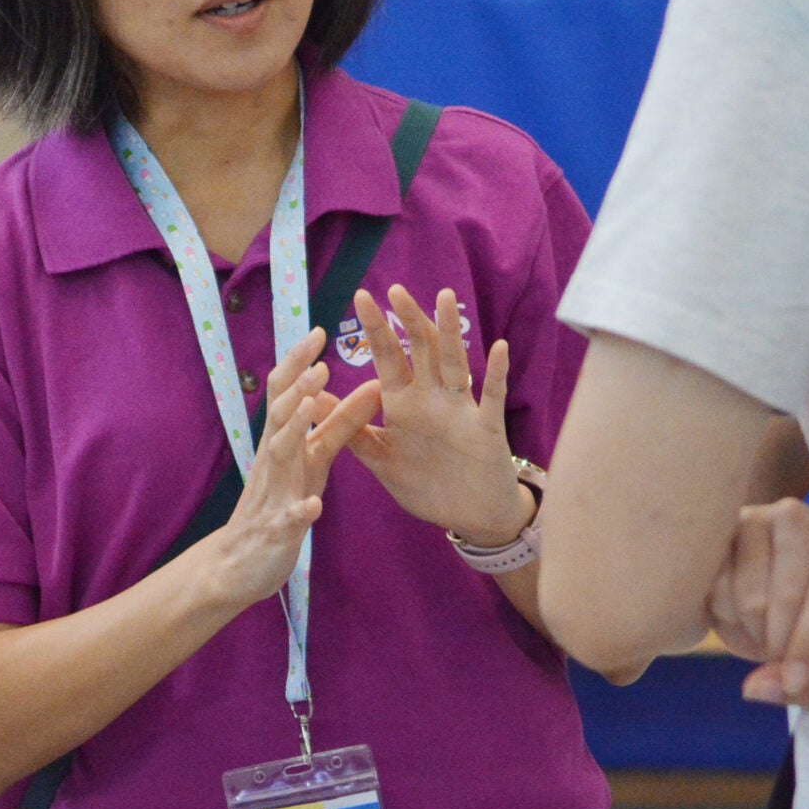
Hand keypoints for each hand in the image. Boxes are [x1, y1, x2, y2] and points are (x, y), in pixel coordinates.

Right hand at [205, 330, 379, 610]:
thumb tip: (375, 385)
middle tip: (320, 362)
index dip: (299, 362)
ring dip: (293, 429)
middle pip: (280, 414)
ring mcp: (274, 492)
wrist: (242, 562)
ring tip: (309, 407)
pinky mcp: (279, 529)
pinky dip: (301, 510)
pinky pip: (290, 518)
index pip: (286, 391)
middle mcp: (274, 459)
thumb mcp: (316, 457)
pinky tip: (314, 505)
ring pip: (279, 454)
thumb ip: (342, 423)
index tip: (318, 330)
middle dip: (298, 387)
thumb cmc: (283, 499)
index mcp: (284, 439)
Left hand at [347, 285, 527, 545]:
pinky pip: (493, 397)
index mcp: (404, 403)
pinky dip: (497, 373)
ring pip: (456, 363)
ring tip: (444, 298)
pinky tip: (498, 348)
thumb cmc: (427, 485)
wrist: (470, 518)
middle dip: (409, 320)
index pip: (388, 357)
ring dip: (450, 333)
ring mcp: (462, 410)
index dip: (377, 328)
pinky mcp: (487, 429)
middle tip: (395, 290)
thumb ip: (351, 430)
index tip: (361, 297)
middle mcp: (433, 398)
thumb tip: (310, 400)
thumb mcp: (382, 459)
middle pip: (421, 350)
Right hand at [706, 498, 808, 707]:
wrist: (776, 601)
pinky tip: (741, 611)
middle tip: (781, 658)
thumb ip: (807, 684)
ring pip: (749, 597)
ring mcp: (754, 517)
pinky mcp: (715, 532)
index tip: (796, 681)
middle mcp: (800, 516)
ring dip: (755, 632)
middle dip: (781, 644)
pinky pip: (715, 588)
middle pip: (787, 595)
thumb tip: (754, 688)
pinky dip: (726, 617)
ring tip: (766, 630)